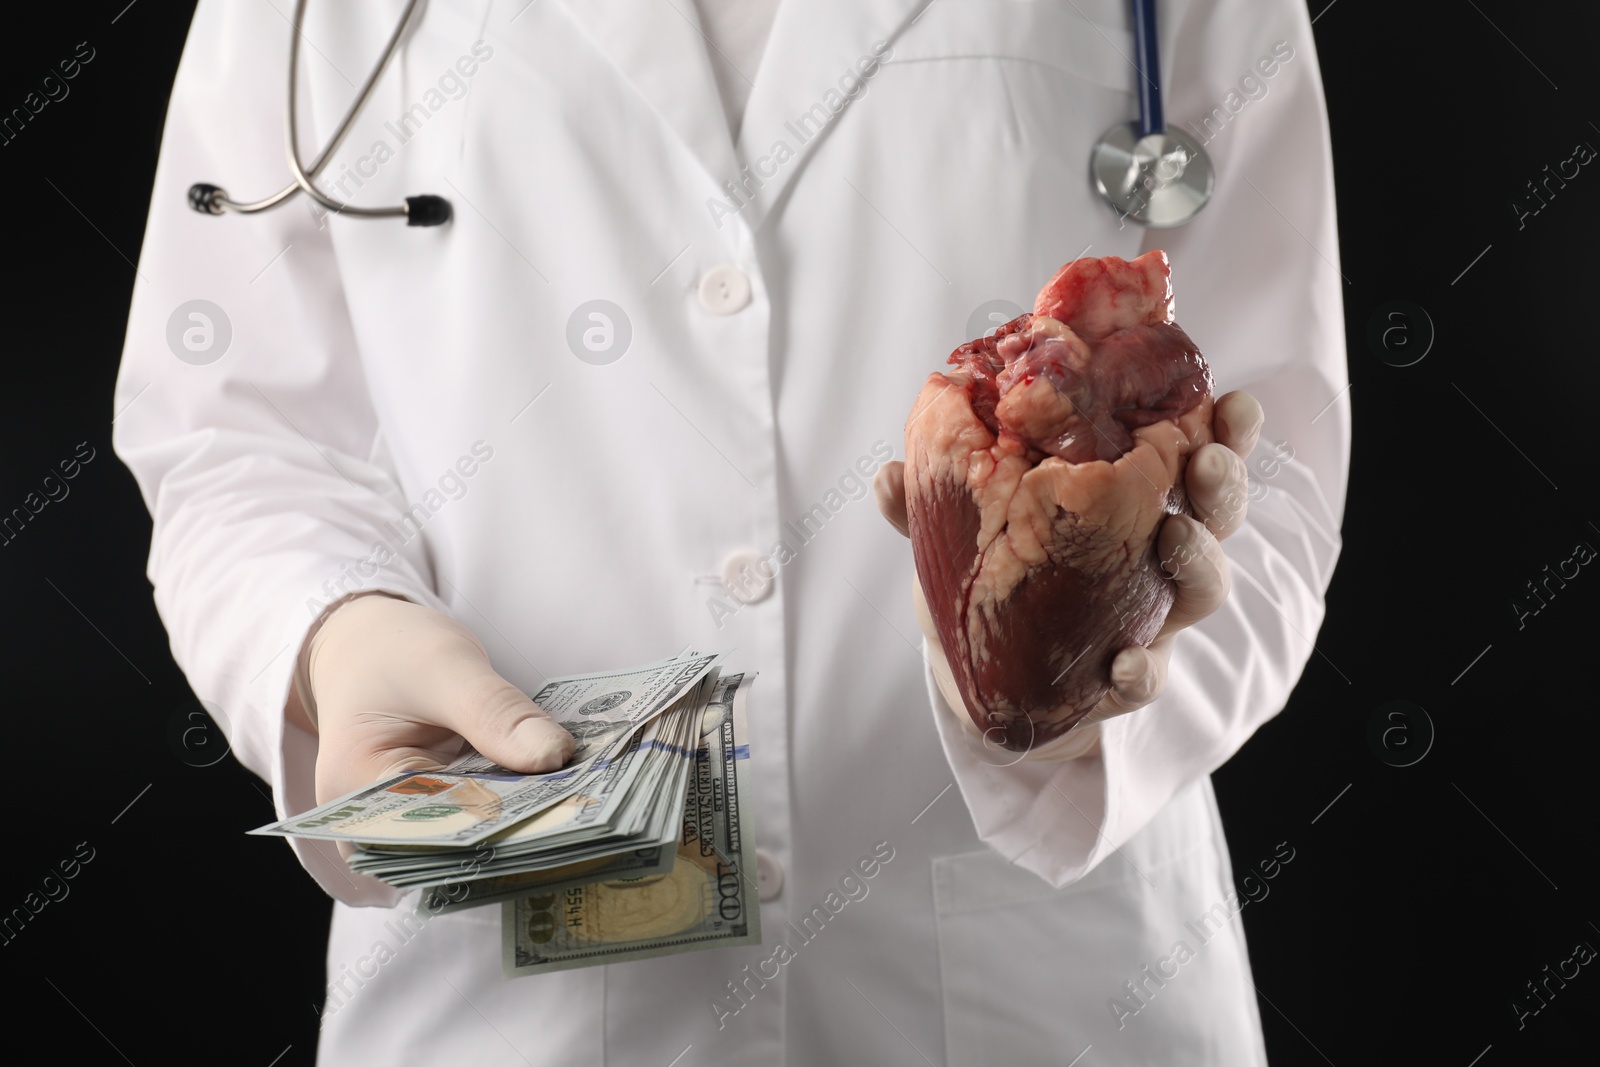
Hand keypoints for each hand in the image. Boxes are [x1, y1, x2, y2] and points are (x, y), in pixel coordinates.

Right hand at [290, 594, 574, 812]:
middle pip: (456, 838)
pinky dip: (520, 801)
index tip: (567, 812)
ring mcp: (406, 823)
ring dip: (527, 816)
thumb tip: (556, 756)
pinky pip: (481, 814)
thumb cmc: (391, 650)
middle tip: (592, 810)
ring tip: (588, 803)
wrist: (366, 646)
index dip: (502, 823)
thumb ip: (495, 711)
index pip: (434, 823)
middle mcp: (373, 823)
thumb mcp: (443, 665)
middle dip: (523, 824)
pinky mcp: (438, 813)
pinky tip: (566, 791)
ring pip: (475, 832)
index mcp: (354, 789)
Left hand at [874, 390, 1263, 761]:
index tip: (1233, 400)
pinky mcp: (1127, 677)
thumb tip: (888, 476)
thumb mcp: (964, 529)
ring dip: (1199, 562)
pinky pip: (1147, 677)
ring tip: (1175, 538)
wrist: (984, 676)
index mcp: (1133, 499)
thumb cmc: (993, 575)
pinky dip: (1140, 671)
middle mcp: (1158, 554)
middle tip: (1206, 460)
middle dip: (1222, 484)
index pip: (1195, 452)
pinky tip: (1128, 663)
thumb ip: (931, 504)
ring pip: (1202, 588)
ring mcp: (1150, 617)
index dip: (1226, 429)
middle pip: (1217, 515)